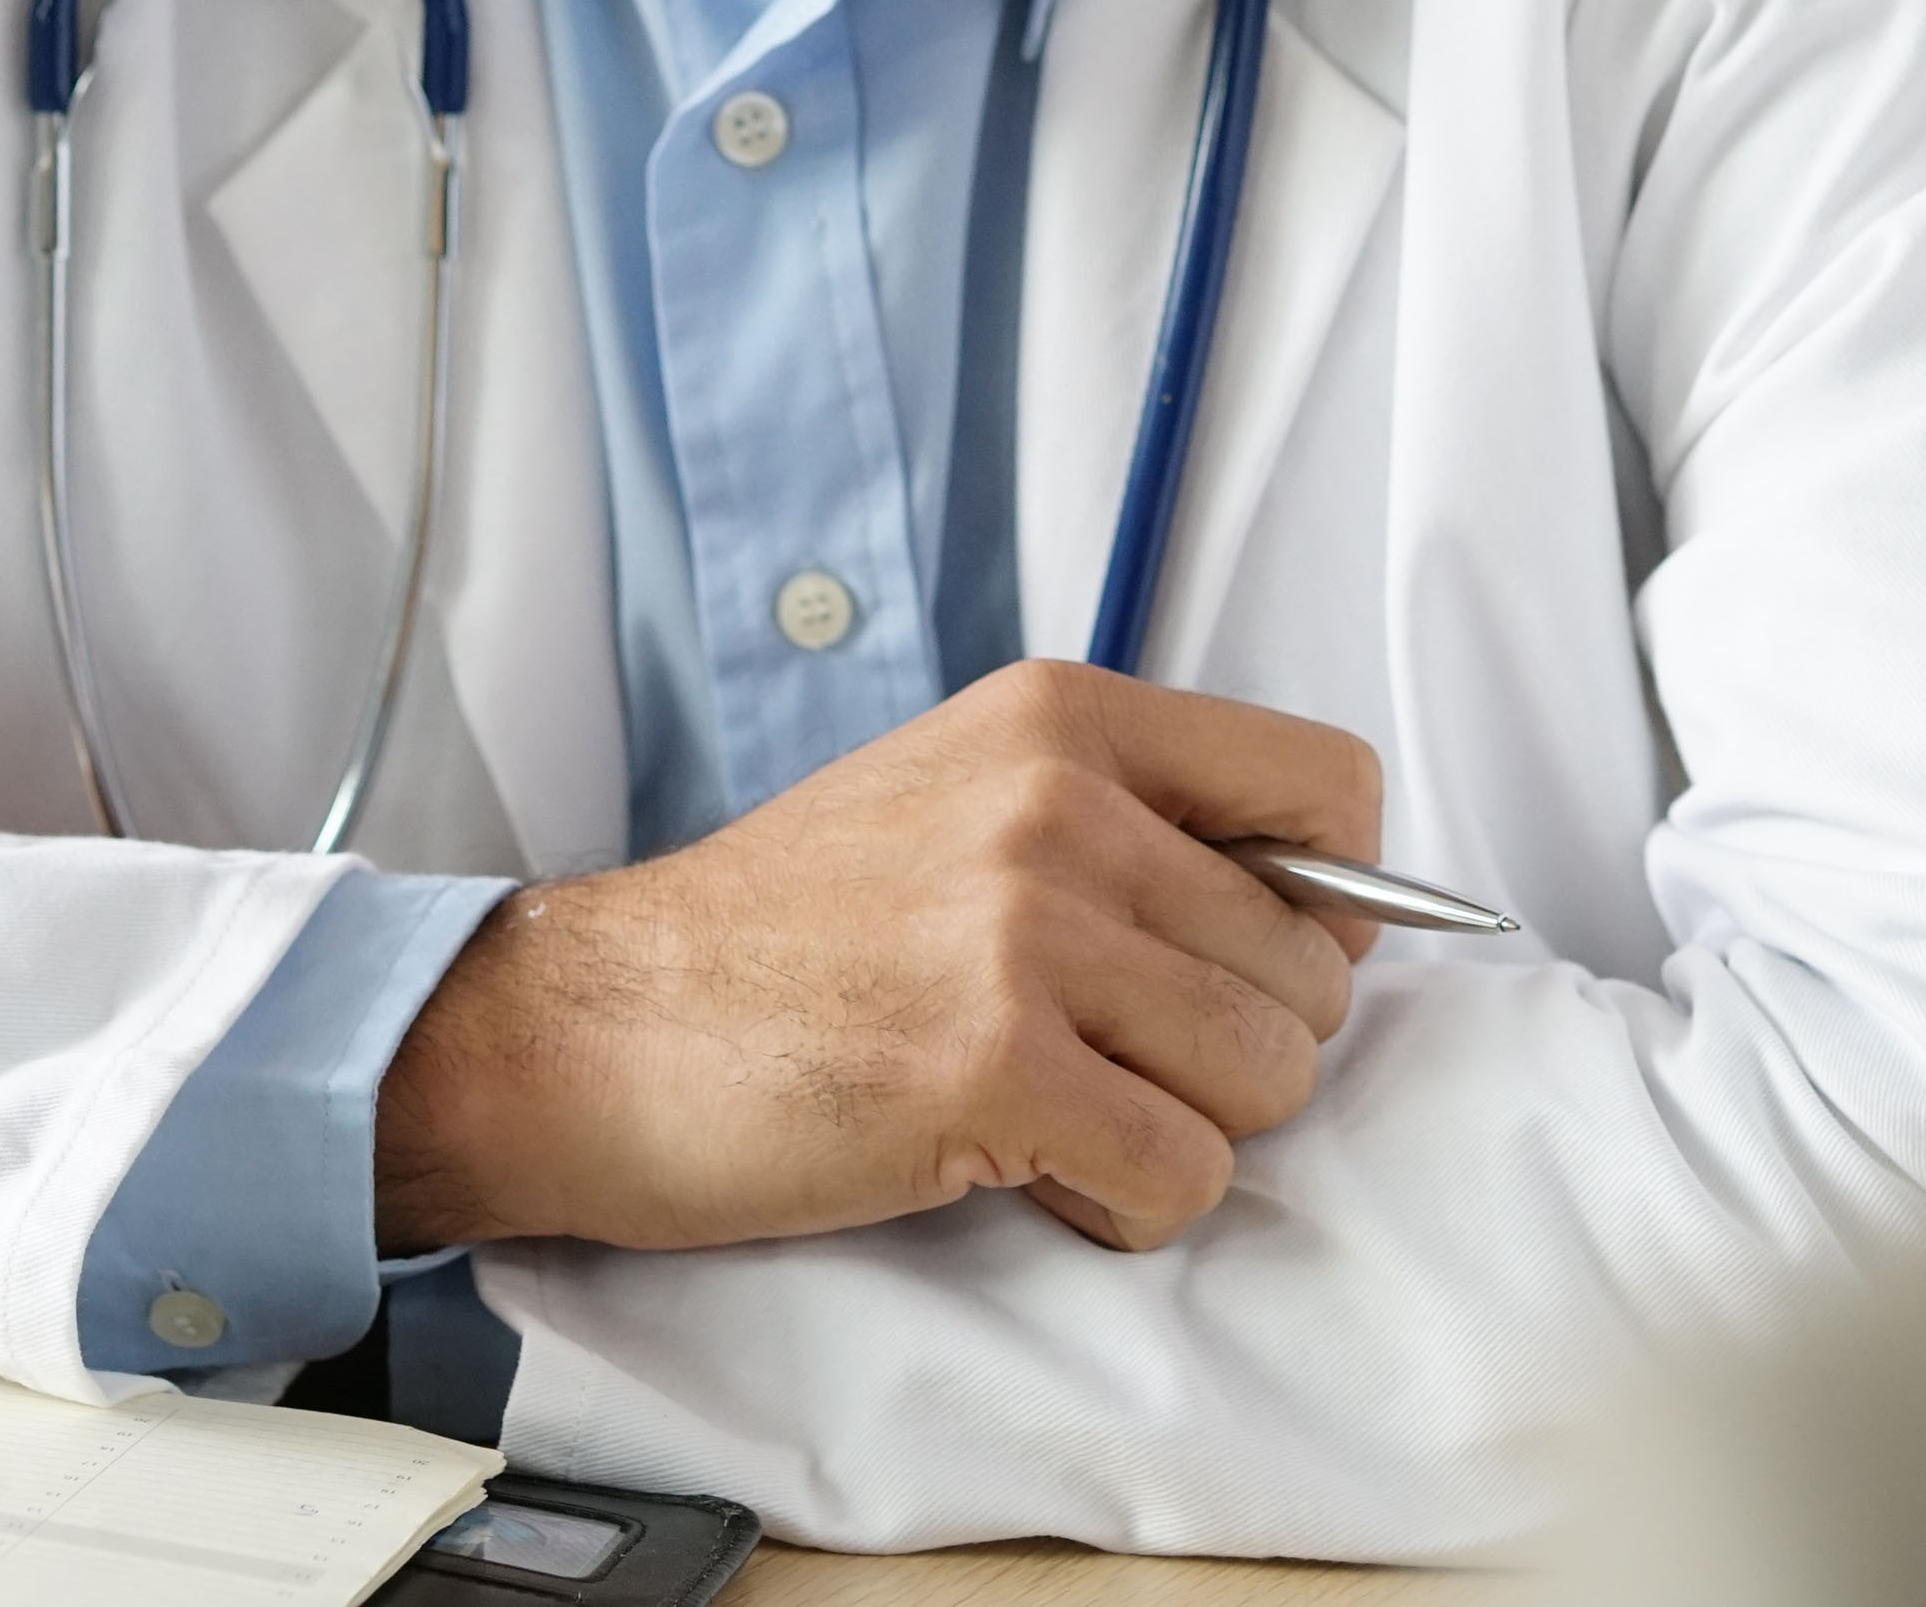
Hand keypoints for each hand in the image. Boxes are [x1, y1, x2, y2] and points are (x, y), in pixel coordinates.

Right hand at [370, 661, 1387, 1256]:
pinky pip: (1181, 1173)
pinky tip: (1032, 1176)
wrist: (592, 1026)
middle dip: (1235, 1052)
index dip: (1328, 903)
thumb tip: (1323, 903)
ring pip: (1266, 1076)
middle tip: (1112, 1069)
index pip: (1333, 788)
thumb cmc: (781, 937)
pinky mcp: (993, 1067)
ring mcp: (1027, 931)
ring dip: (1185, 1132)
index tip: (1248, 962)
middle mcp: (1061, 802)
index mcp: (1067, 718)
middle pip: (1310, 969)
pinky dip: (1127, 1208)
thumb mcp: (963, 797)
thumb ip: (1130, 820)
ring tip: (1065, 1118)